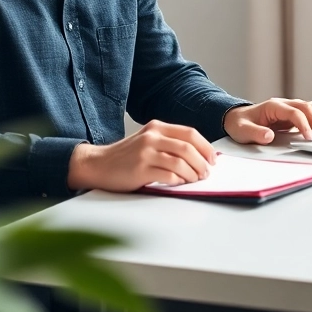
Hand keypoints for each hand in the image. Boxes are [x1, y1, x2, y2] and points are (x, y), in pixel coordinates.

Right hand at [66, 120, 216, 191]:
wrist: (98, 164)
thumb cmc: (126, 157)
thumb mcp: (148, 141)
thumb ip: (169, 144)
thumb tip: (200, 156)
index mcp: (157, 127)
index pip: (190, 133)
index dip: (205, 147)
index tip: (212, 159)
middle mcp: (152, 136)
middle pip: (188, 147)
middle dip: (202, 162)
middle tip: (206, 173)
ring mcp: (145, 152)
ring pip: (180, 162)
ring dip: (192, 174)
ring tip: (194, 180)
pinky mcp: (140, 169)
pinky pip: (168, 175)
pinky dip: (178, 181)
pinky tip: (178, 184)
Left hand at [223, 99, 311, 144]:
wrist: (235, 118)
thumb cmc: (239, 124)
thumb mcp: (242, 131)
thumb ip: (254, 133)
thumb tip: (269, 136)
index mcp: (272, 106)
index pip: (294, 112)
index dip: (303, 124)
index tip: (309, 138)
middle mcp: (282, 104)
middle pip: (306, 107)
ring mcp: (288, 109)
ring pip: (310, 108)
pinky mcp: (290, 116)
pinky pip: (308, 115)